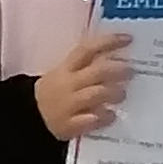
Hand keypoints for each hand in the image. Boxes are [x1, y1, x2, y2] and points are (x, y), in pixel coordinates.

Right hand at [33, 25, 131, 142]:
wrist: (31, 116)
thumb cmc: (56, 91)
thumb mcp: (65, 73)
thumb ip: (87, 66)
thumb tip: (120, 59)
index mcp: (66, 68)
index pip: (87, 50)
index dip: (108, 42)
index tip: (128, 38)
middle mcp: (67, 84)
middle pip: (95, 72)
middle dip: (117, 70)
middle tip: (132, 71)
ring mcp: (68, 105)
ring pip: (94, 94)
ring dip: (113, 93)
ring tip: (122, 95)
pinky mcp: (68, 125)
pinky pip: (89, 121)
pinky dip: (103, 117)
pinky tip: (111, 116)